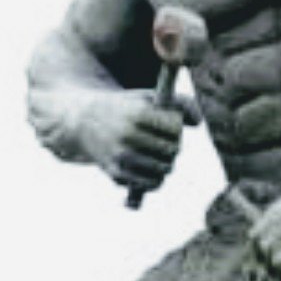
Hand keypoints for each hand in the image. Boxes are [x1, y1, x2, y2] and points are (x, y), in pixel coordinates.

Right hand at [75, 89, 199, 190]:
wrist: (82, 121)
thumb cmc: (125, 107)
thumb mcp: (149, 97)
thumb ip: (180, 103)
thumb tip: (198, 122)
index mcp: (136, 113)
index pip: (174, 127)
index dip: (175, 126)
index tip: (169, 124)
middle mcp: (127, 135)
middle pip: (172, 149)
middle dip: (173, 145)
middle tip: (166, 141)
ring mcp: (120, 156)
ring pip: (164, 169)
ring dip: (167, 163)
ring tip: (160, 155)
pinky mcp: (115, 174)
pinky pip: (149, 183)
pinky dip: (156, 179)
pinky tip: (152, 170)